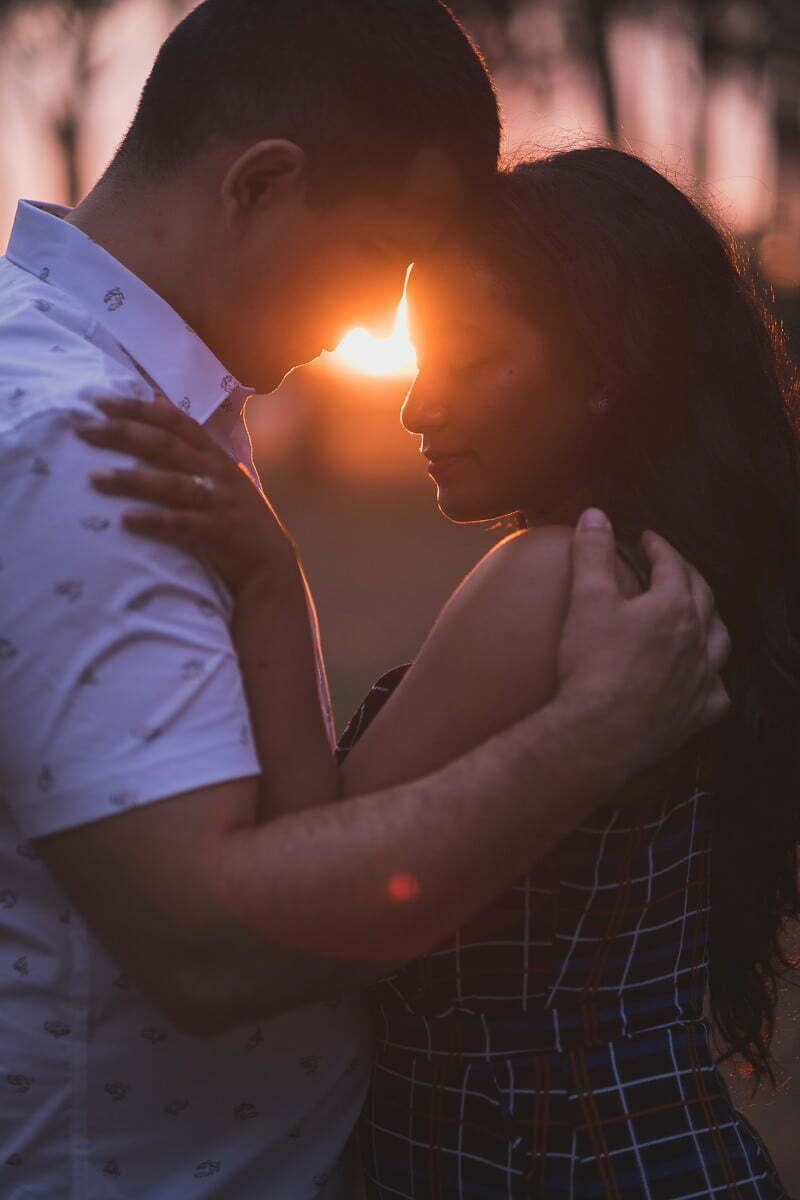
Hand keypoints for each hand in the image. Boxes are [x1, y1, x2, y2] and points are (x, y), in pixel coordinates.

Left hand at [76, 395, 297, 593]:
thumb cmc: (236, 517)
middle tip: (84, 431)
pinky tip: (126, 520)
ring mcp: (219, 502)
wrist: (270, 564)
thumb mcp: (219, 472)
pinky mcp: (218, 533)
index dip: (138, 408)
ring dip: (131, 479)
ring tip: (95, 477)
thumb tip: (158, 402)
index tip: (100, 402)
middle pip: (167, 445)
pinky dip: (154, 521)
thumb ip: (189, 441)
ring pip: (171, 484)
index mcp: (214, 456)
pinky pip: (182, 524)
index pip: (175, 421)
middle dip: (124, 435)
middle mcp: (217, 473)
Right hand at [554, 508, 729, 785]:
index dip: (659, 548)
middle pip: (703, 598)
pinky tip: (704, 679)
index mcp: (672, 607)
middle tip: (671, 567)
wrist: (602, 732)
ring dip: (711, 623)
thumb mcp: (586, 599)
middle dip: (687, 576)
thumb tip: (595, 514)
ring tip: (699, 616)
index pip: (672, 565)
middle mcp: (697, 639)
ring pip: (719, 642)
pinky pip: (717, 692)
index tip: (647, 539)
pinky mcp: (698, 713)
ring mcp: (702, 678)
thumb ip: (592, 552)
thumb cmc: (593, 665)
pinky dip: (713, 679)